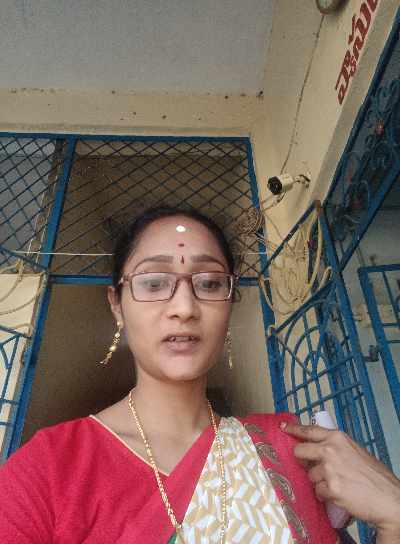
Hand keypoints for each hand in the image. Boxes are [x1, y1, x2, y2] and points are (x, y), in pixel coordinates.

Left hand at [281, 422, 399, 535]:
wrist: (389, 498)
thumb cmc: (374, 476)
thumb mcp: (354, 451)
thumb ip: (335, 448)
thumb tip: (317, 451)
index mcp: (337, 437)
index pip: (309, 430)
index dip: (294, 429)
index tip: (283, 427)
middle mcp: (330, 449)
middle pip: (300, 452)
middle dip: (303, 461)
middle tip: (314, 468)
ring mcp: (329, 468)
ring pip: (310, 475)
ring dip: (319, 482)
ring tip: (338, 485)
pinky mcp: (330, 487)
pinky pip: (317, 491)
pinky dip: (325, 496)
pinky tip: (339, 495)